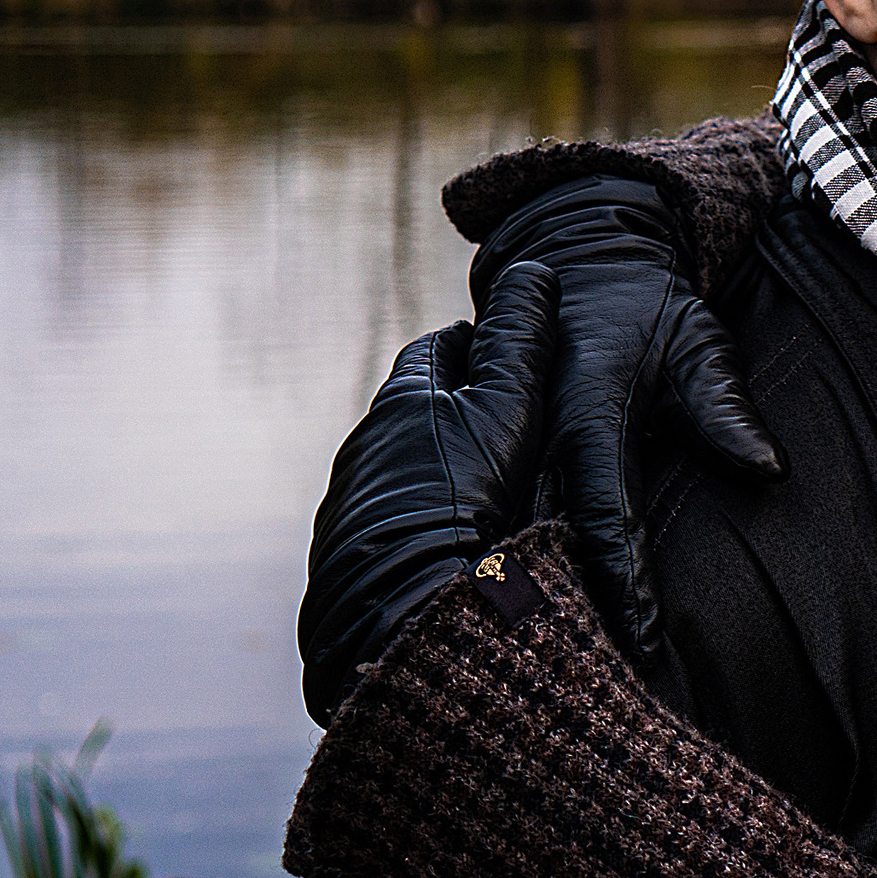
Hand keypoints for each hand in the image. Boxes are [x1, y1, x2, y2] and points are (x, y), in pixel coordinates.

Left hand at [298, 261, 555, 724]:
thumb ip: (520, 340)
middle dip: (455, 410)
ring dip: (435, 473)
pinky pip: (388, 528)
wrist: (408, 609)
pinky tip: (453, 549)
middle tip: (508, 422)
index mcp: (403, 403)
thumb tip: (532, 268)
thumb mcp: (509, 408)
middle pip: (415, 413)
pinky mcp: (344, 567)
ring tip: (485, 496)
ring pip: (399, 472)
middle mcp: (364, 450)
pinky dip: (420, 524)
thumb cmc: (469, 497)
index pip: (438, 349)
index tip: (508, 348)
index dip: (477, 342)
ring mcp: (349, 511)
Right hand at [470, 175, 783, 690]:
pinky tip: (518, 638)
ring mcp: (509, 451)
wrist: (577, 265)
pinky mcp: (497, 460)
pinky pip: (497, 526)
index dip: (622, 579)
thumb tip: (768, 470)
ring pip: (512, 539)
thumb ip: (724, 407)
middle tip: (595, 687)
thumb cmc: (652, 313)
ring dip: (531, 604)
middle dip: (568, 612)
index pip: (605, 508)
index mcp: (587, 409)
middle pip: (547, 540)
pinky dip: (507, 577)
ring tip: (555, 681)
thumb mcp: (698, 343)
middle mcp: (536, 436)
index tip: (644, 641)